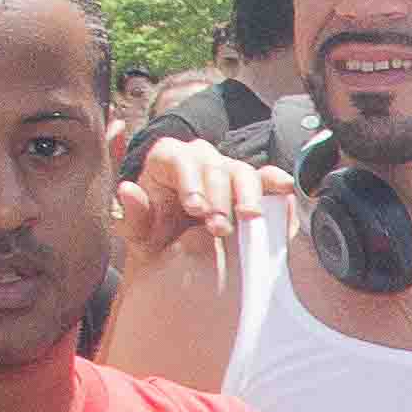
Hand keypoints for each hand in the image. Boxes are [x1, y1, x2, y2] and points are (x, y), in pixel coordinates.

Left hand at [118, 136, 280, 282]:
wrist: (177, 252)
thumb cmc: (156, 236)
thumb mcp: (138, 232)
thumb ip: (132, 213)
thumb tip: (127, 190)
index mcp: (167, 160)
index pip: (180, 159)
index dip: (190, 181)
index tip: (195, 208)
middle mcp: (199, 158)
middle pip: (214, 167)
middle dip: (219, 198)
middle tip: (218, 229)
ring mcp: (226, 170)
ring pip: (242, 171)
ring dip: (247, 195)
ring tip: (248, 218)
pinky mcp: (248, 186)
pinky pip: (266, 177)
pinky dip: (276, 183)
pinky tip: (283, 191)